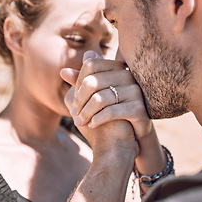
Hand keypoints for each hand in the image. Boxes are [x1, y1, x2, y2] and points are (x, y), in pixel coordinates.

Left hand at [61, 51, 165, 183]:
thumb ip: (81, 82)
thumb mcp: (94, 95)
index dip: (78, 81)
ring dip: (85, 113)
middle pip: (93, 82)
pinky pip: (111, 112)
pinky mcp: (138, 109)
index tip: (74, 97)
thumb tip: (62, 71)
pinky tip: (91, 125)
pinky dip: (97, 119)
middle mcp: (128, 76)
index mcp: (117, 68)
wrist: (129, 136)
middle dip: (79, 100)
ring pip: (100, 99)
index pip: (91, 65)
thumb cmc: (108, 112)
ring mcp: (135, 91)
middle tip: (73, 113)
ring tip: (79, 122)